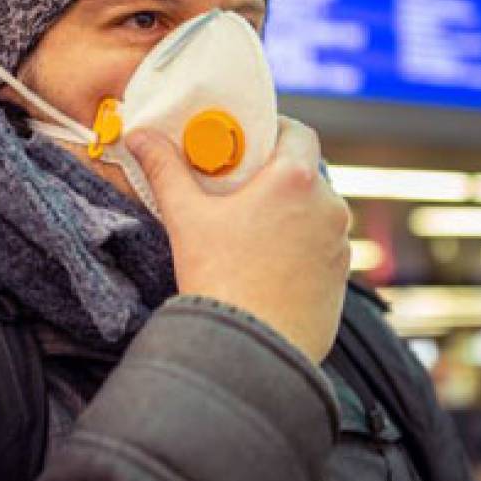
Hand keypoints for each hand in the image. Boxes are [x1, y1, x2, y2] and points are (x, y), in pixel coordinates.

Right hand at [127, 117, 350, 364]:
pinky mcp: (341, 281)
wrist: (251, 351)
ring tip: (252, 230)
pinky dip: (302, 248)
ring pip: (317, 214)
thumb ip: (166, 169)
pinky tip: (268, 265)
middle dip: (277, 175)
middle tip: (241, 186)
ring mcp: (340, 246)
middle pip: (307, 174)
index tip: (250, 141)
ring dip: (292, 213)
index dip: (275, 130)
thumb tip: (140, 136)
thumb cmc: (220, 280)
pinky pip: (323, 250)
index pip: (298, 133)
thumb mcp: (186, 217)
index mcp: (297, 180)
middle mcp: (329, 207)